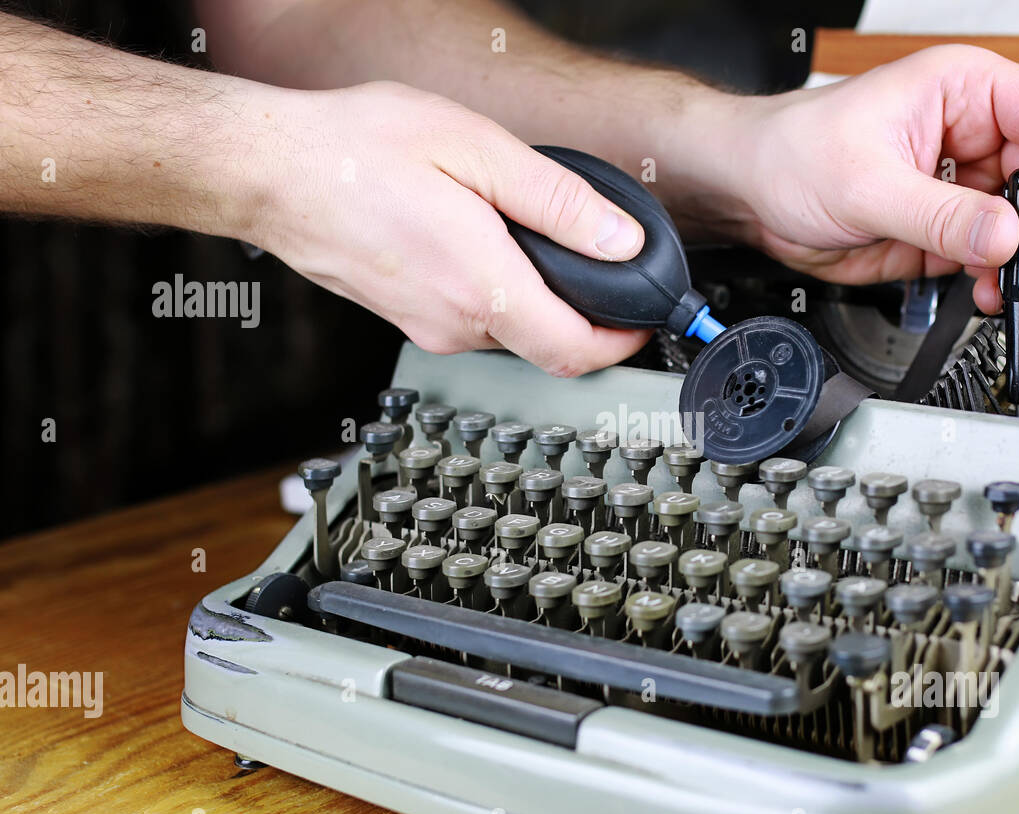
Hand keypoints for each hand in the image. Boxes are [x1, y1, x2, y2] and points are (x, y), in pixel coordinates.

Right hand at [251, 81, 650, 375]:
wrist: (269, 171)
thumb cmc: (357, 150)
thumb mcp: (477, 151)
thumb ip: (558, 203)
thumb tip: (621, 242)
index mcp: (483, 289)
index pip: (577, 351)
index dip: (623, 342)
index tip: (643, 318)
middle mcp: (455, 324)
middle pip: (549, 346)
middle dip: (586, 318)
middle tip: (603, 271)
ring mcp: (427, 327)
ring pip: (511, 334)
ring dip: (538, 301)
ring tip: (534, 241)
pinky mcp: (407, 319)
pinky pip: (474, 321)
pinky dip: (499, 294)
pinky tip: (484, 243)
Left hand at [698, 45, 1018, 313]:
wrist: (748, 193)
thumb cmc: (790, 152)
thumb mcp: (867, 183)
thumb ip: (939, 215)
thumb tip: (1004, 235)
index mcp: (962, 91)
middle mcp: (970, 134)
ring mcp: (959, 184)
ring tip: (1015, 288)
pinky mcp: (943, 229)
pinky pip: (988, 254)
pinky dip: (995, 277)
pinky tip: (988, 291)